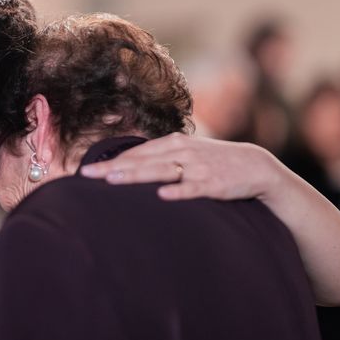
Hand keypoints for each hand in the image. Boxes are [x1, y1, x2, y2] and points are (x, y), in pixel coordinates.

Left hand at [80, 133, 280, 200]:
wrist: (253, 166)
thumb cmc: (213, 161)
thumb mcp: (186, 153)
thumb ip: (160, 157)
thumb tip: (131, 165)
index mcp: (173, 144)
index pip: (136, 153)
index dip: (111, 161)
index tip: (86, 170)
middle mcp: (181, 152)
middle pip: (141, 161)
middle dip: (113, 168)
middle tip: (87, 175)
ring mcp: (196, 167)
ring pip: (160, 171)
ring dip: (136, 175)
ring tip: (113, 180)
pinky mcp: (212, 184)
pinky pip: (192, 188)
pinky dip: (178, 191)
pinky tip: (162, 195)